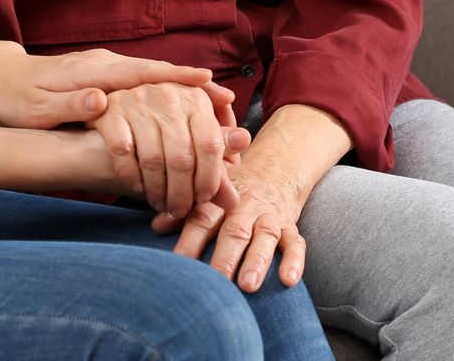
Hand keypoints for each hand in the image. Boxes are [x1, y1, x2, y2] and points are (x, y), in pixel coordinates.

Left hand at [0, 46, 227, 130]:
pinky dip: (166, 90)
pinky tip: (183, 104)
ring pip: (152, 77)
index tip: (209, 82)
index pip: (143, 73)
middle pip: (158, 73)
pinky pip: (142, 82)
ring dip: (184, 89)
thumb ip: (70, 104)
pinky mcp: (105, 75)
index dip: (177, 79)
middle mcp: (106, 64)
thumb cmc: (17, 100)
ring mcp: (107, 67)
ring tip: (218, 106)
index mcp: (94, 72)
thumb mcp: (37, 109)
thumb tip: (103, 100)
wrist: (1, 78)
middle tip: (228, 101)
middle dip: (194, 85)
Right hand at [89, 81, 247, 219]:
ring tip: (161, 205)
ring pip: (153, 160)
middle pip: (181, 157)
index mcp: (197, 99)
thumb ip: (217, 159)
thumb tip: (235, 197)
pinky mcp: (112, 112)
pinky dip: (131, 176)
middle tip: (180, 210)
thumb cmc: (166, 120)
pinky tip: (138, 187)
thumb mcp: (196, 130)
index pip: (210, 145)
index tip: (205, 198)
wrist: (114, 98)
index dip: (210, 178)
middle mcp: (169, 96)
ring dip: (157, 191)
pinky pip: (123, 153)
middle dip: (182, 193)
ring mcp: (139, 102)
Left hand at [153, 155, 308, 291]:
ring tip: (248, 285)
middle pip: (234, 231)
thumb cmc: (232, 192)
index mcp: (219, 202)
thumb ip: (185, 212)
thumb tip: (157, 226)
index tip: (178, 265)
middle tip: (216, 281)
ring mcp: (268, 216)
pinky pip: (296, 242)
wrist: (274, 167)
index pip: (202, 220)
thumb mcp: (209, 196)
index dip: (190, 241)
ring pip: (265, 237)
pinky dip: (295, 260)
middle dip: (225, 257)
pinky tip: (289, 280)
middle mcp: (244, 208)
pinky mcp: (290, 225)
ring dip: (257, 261)